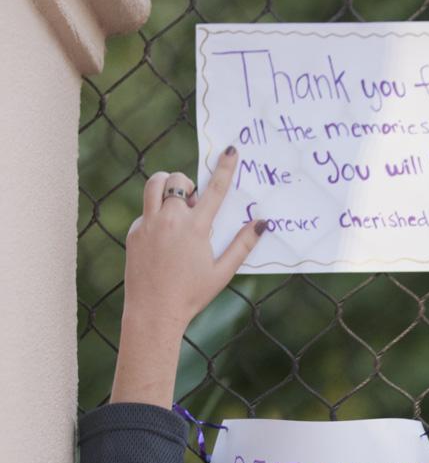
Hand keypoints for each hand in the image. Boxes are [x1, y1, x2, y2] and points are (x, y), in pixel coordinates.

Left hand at [121, 147, 265, 332]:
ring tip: (176, 207)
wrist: (153, 312)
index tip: (229, 150)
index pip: (214, 189)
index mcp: (196, 229)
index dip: (224, 167)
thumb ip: (242, 245)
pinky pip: (145, 211)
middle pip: (178, 180)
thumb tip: (261, 223)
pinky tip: (162, 241)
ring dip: (167, 186)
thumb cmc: (191, 295)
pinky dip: (156, 215)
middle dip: (187, 185)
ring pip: (154, 184)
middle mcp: (170, 220)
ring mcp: (148, 224)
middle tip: (193, 205)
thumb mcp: (222, 272)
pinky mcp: (134, 232)